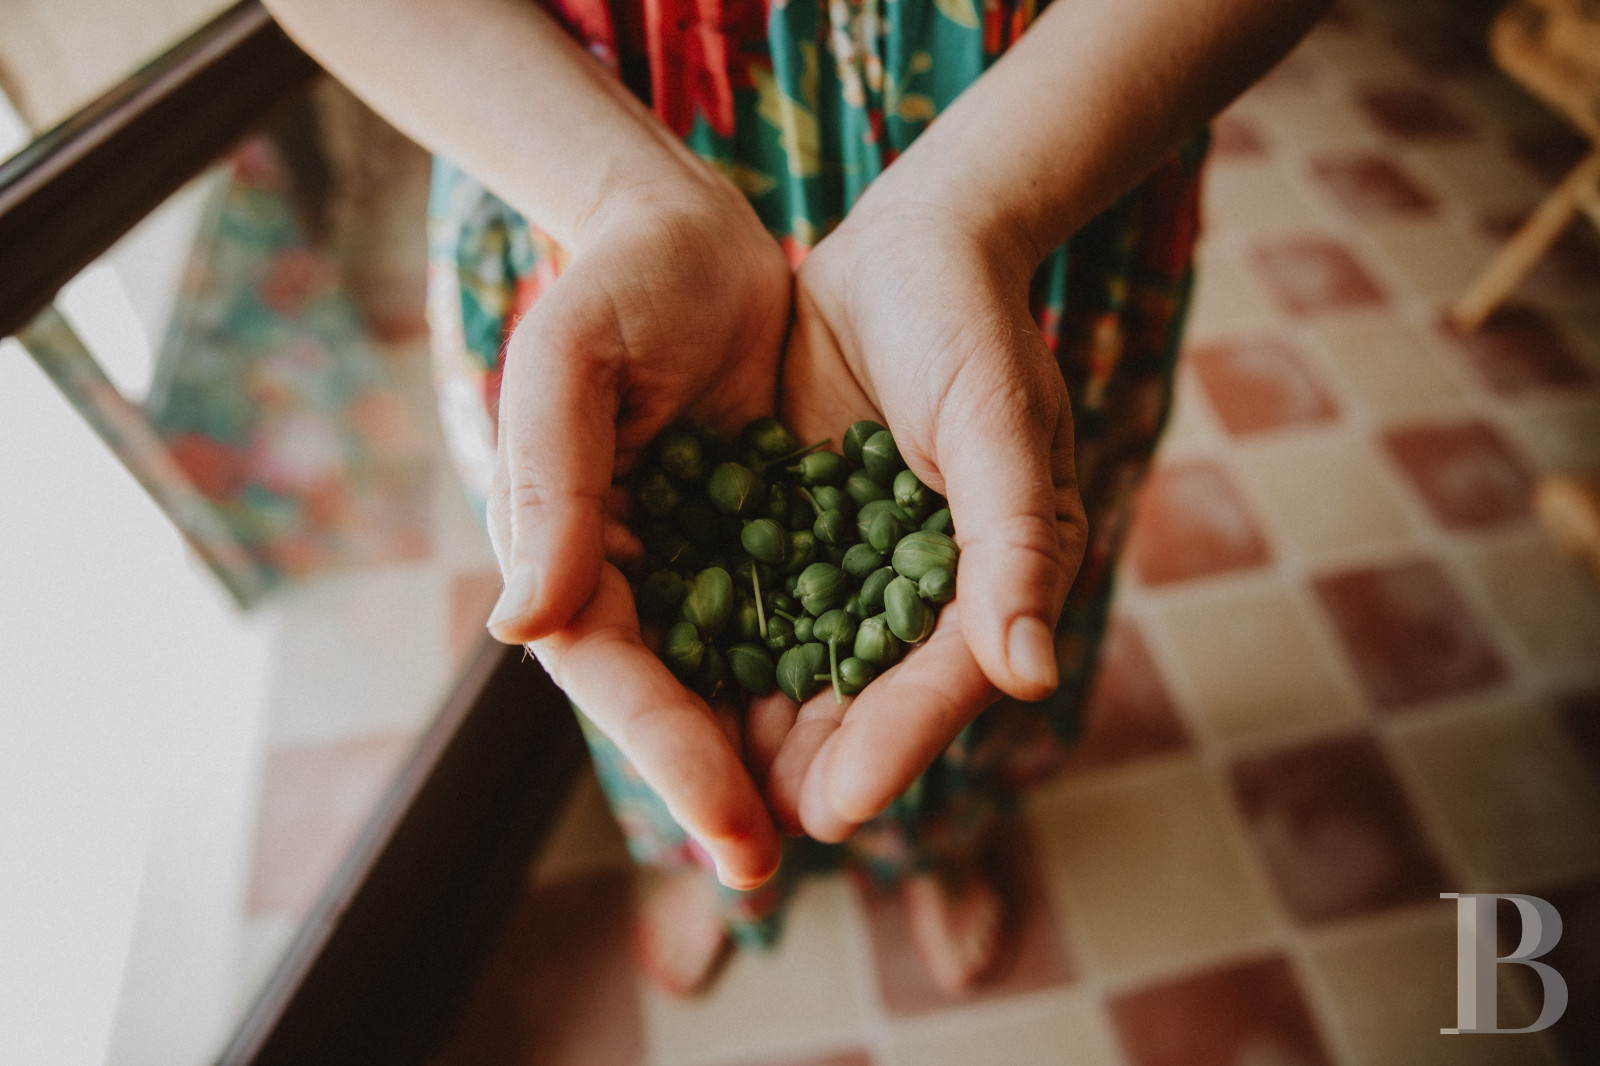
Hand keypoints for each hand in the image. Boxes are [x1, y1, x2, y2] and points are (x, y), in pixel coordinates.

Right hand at [484, 183, 790, 887]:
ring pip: (740, 677)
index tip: (732, 831)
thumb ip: (549, 489)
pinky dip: (829, 670)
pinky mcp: (766, 537)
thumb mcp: (566, 367)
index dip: (669, 757)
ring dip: (780, 749)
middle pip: (675, 700)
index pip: (616, 676)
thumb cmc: (616, 287)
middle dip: (722, 784)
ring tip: (837, 815)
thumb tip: (524, 629)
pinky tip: (874, 717)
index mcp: (570, 551)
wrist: (692, 234)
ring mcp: (701, 561)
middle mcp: (632, 575)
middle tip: (772, 866)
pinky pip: (801, 617)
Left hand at [758, 199, 1086, 841]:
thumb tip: (1030, 673)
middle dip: (810, 766)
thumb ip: (1016, 545)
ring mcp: (856, 567)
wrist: (905, 254)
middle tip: (744, 832)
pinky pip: (758, 610)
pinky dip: (720, 653)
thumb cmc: (971, 330)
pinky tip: (669, 690)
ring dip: (756, 730)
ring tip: (701, 792)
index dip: (894, 746)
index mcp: (994, 582)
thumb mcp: (999, 426)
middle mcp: (925, 593)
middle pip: (869, 700)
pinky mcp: (797, 535)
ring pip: (806, 670)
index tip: (834, 807)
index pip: (944, 683)